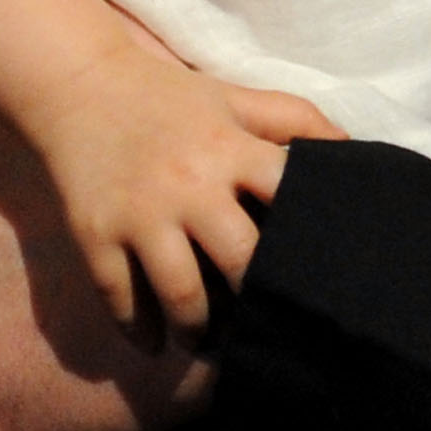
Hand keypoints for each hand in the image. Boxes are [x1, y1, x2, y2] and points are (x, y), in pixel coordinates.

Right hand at [20, 36, 342, 333]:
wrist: (78, 86)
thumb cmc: (169, 97)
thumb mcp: (233, 97)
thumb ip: (293, 117)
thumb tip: (352, 147)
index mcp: (229, 148)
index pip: (287, 197)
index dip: (308, 238)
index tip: (320, 274)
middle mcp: (189, 184)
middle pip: (241, 261)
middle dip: (259, 302)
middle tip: (268, 328)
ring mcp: (140, 214)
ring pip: (182, 295)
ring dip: (200, 331)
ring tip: (209, 344)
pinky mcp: (95, 235)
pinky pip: (121, 299)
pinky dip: (140, 330)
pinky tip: (154, 344)